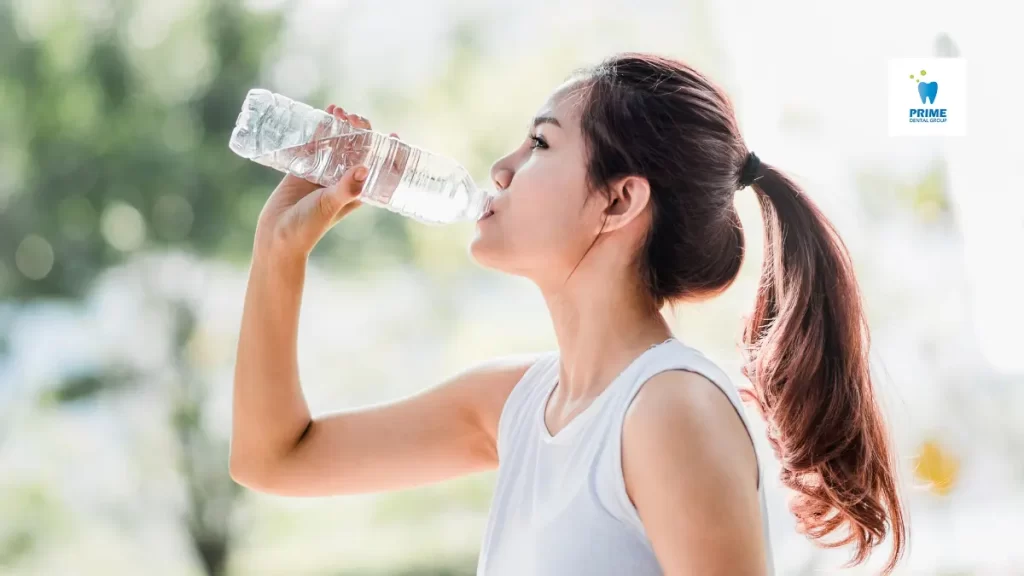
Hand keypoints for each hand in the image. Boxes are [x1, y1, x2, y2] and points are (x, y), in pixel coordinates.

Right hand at [253, 104, 399, 259]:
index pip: (379, 168)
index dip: (389, 152)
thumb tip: (363, 168)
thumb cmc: (308, 227)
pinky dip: (319, 130)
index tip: (394, 134)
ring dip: (339, 126)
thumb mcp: (329, 206)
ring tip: (337, 110)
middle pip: (358, 150)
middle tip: (353, 117)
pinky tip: (322, 114)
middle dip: (360, 131)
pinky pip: (315, 144)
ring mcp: (324, 173)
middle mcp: (343, 180)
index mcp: (356, 191)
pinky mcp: (304, 168)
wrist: (276, 235)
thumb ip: (345, 189)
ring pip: (337, 144)